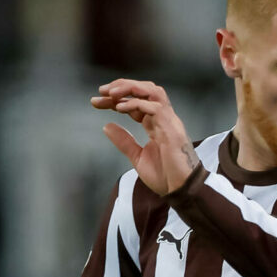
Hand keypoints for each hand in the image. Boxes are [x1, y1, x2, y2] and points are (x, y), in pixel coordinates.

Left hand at [91, 78, 199, 194]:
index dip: (116, 99)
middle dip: (122, 86)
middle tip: (101, 91)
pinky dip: (135, 104)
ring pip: (152, 91)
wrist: (180, 191)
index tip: (96, 101)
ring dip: (130, 88)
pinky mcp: (172, 128)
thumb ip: (124, 141)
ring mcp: (169, 121)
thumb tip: (106, 126)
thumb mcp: (138, 157)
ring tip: (110, 93)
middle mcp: (164, 118)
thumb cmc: (165, 177)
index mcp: (156, 124)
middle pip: (145, 90)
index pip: (136, 101)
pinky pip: (154, 107)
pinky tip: (119, 107)